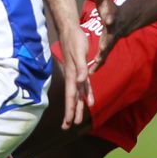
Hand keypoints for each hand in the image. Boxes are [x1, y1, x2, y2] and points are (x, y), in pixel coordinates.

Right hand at [55, 14, 92, 128]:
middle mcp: (73, 77)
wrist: (71, 30)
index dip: (70, 111)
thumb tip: (80, 82)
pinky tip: (89, 101)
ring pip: (78, 94)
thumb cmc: (75, 40)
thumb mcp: (80, 53)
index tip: (68, 123)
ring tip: (78, 120)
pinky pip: (84, 86)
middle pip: (72, 99)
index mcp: (72, 75)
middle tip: (67, 127)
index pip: (71, 97)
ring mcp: (77, 74)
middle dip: (71, 113)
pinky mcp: (81, 69)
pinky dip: (86, 94)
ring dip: (78, 106)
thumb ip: (81, 69)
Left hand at [85, 0, 126, 75]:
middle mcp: (113, 32)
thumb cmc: (111, 9)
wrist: (123, 21)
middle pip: (109, 39)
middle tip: (102, 49)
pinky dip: (98, 65)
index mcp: (112, 19)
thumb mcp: (105, 0)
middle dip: (106, 44)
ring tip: (93, 68)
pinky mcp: (108, 48)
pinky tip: (90, 73)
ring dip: (100, 59)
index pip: (111, 17)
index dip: (110, 17)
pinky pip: (103, 58)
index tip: (108, 19)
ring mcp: (111, 41)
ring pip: (106, 52)